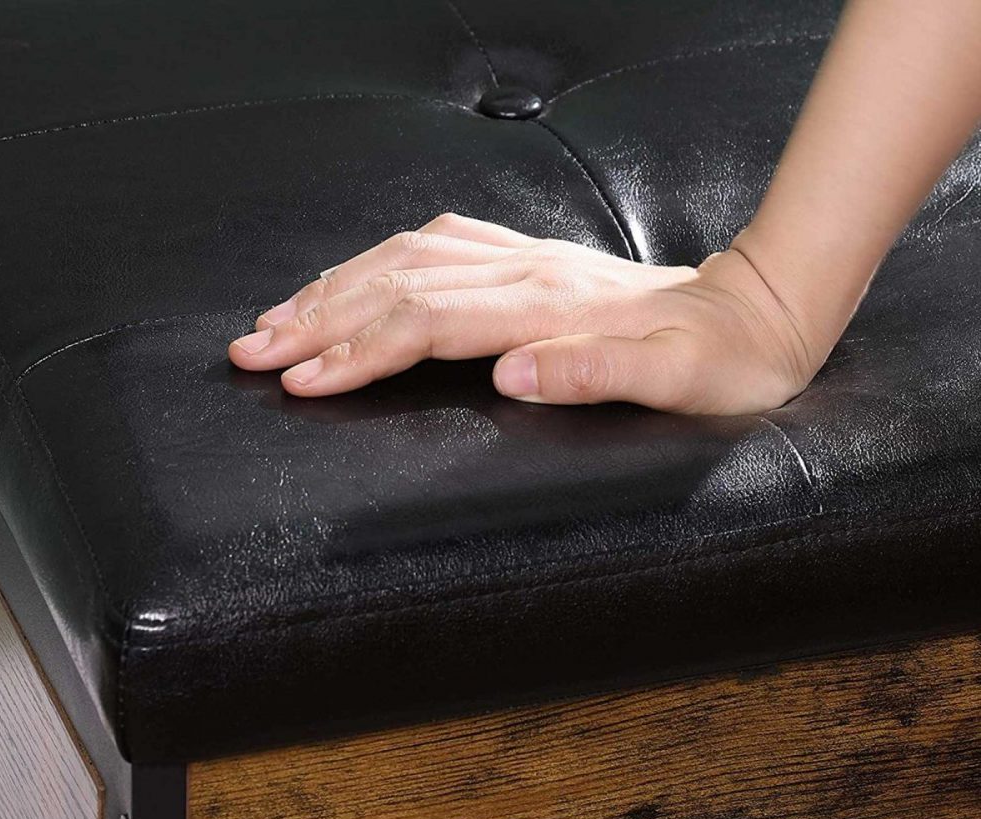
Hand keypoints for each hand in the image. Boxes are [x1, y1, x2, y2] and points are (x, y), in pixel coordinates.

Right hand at [229, 213, 822, 413]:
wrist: (760, 313)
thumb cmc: (719, 361)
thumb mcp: (673, 381)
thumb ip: (591, 372)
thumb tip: (508, 377)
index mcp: (547, 307)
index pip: (425, 323)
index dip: (355, 350)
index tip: (297, 378)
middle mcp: (523, 273)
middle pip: (395, 283)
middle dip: (316, 317)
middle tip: (249, 349)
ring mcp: (523, 259)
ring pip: (404, 258)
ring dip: (333, 286)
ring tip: (277, 317)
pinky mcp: (528, 261)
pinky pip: (434, 246)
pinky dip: (379, 262)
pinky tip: (355, 276)